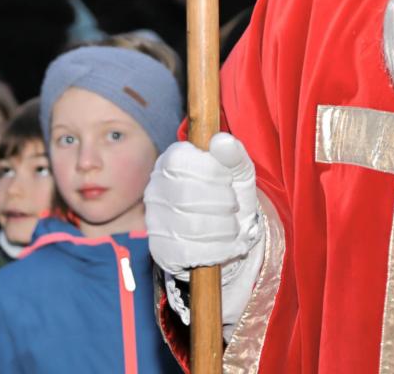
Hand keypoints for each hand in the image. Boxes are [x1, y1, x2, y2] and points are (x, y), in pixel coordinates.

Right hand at [145, 131, 261, 275]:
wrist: (230, 234)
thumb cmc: (231, 193)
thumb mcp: (238, 170)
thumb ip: (233, 153)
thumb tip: (222, 140)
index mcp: (170, 161)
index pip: (180, 161)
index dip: (212, 171)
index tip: (227, 179)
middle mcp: (155, 189)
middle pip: (187, 195)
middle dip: (223, 202)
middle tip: (233, 206)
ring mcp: (155, 222)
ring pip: (191, 226)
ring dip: (224, 228)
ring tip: (232, 226)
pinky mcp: (162, 251)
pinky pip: (191, 252)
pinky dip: (219, 250)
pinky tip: (227, 245)